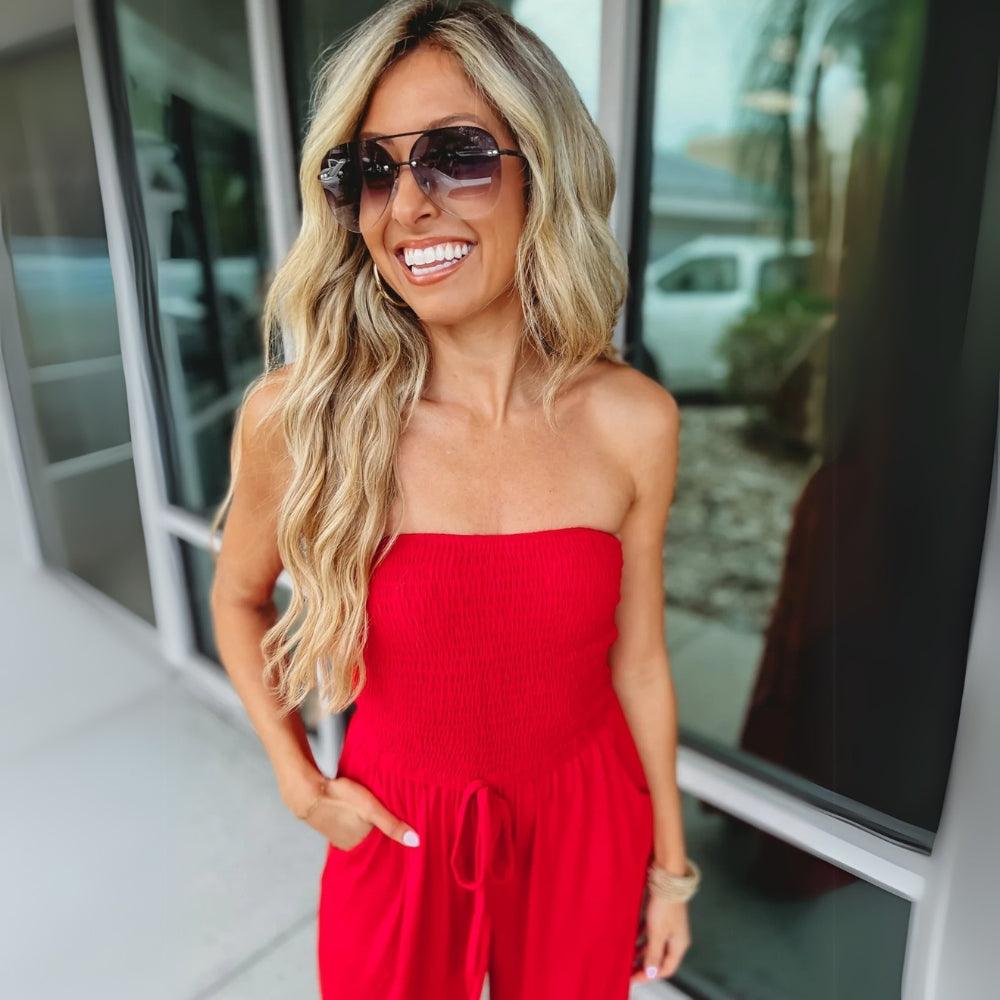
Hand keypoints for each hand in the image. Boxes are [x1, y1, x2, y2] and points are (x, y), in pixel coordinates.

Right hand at [286, 770, 420, 851]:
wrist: (308, 791)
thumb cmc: (342, 798)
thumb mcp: (371, 809)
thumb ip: (392, 825)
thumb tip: (416, 842)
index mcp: (359, 845)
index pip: (383, 844)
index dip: (393, 836)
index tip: (405, 830)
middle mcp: (348, 845)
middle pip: (372, 838)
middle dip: (381, 831)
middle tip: (393, 817)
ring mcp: (338, 835)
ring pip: (360, 830)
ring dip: (367, 823)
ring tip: (377, 813)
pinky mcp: (332, 824)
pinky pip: (349, 823)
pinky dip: (355, 818)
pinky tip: (358, 810)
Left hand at [630, 895, 690, 984]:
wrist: (667, 877)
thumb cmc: (665, 905)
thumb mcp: (657, 933)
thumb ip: (653, 954)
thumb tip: (650, 974)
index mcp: (679, 945)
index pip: (666, 968)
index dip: (650, 975)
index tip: (634, 977)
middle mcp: (676, 937)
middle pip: (660, 957)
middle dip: (645, 964)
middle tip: (629, 968)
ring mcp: (670, 925)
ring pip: (654, 944)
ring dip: (642, 950)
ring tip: (628, 954)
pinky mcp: (663, 915)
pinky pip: (651, 931)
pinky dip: (642, 936)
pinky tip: (632, 936)